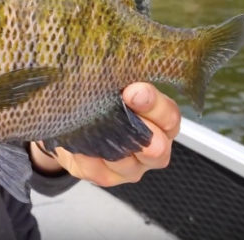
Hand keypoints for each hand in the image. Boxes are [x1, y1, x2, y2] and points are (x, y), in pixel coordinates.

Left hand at [29, 82, 179, 185]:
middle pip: (158, 148)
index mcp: (161, 122)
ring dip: (108, 143)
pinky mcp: (106, 177)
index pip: (169, 116)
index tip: (134, 91)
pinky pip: (98, 170)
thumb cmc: (101, 101)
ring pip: (125, 162)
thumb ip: (120, 80)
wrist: (73, 125)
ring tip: (92, 125)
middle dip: (141, 131)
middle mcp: (152, 149)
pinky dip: (86, 156)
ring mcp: (131, 168)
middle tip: (123, 115)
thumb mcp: (113, 85)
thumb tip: (111, 66)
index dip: (154, 104)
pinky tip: (78, 144)